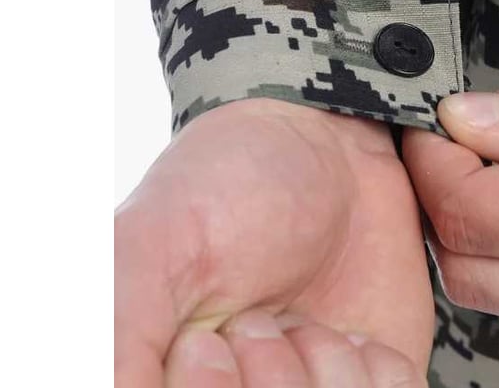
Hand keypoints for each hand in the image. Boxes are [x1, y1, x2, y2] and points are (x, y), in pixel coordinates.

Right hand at [116, 99, 432, 385]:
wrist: (323, 136)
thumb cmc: (220, 184)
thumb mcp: (149, 244)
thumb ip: (119, 336)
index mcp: (169, 375)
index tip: (204, 342)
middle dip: (269, 383)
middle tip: (256, 322)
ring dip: (326, 373)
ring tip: (302, 322)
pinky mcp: (378, 386)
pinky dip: (380, 374)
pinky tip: (352, 334)